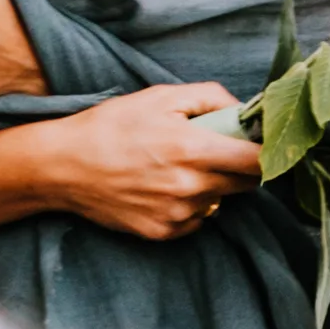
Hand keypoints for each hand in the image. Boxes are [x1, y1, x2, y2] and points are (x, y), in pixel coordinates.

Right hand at [17, 80, 260, 243]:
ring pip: (220, 201)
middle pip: (246, 185)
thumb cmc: (110, 126)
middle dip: (239, 167)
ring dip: (212, 186)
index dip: (266, 151)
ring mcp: (177, 214)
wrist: (63, 166)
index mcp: (193, 149)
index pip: (258, 161)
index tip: (258, 144)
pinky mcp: (163, 233)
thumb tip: (242, 110)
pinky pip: (196, 220)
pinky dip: (189, 206)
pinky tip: (163, 188)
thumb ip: (209, 97)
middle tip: (216, 151)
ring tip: (177, 168)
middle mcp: (191, 187)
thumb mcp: (159, 96)